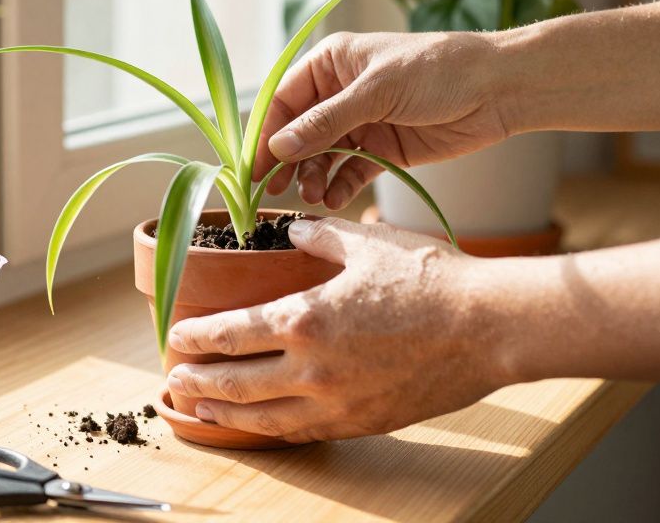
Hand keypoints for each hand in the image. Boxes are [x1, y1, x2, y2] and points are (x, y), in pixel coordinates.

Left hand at [165, 218, 506, 442]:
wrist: (487, 327)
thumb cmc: (430, 278)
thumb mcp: (366, 242)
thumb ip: (318, 235)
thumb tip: (292, 227)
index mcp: (304, 317)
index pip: (229, 334)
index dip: (194, 337)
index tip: (174, 335)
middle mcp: (311, 367)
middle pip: (234, 382)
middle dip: (196, 381)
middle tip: (172, 379)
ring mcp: (336, 402)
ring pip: (262, 416)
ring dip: (224, 412)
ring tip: (199, 407)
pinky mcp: (362, 422)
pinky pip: (302, 432)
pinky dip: (271, 429)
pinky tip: (259, 423)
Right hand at [254, 30, 514, 207]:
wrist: (499, 90)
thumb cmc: (438, 70)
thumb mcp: (377, 91)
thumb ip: (327, 121)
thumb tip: (279, 147)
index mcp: (331, 63)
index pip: (283, 101)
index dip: (266, 134)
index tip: (253, 168)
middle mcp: (340, 93)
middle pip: (298, 133)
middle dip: (287, 163)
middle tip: (277, 192)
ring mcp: (362, 123)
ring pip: (322, 156)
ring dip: (313, 177)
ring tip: (313, 197)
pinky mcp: (384, 149)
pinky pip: (350, 172)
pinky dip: (340, 187)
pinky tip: (334, 201)